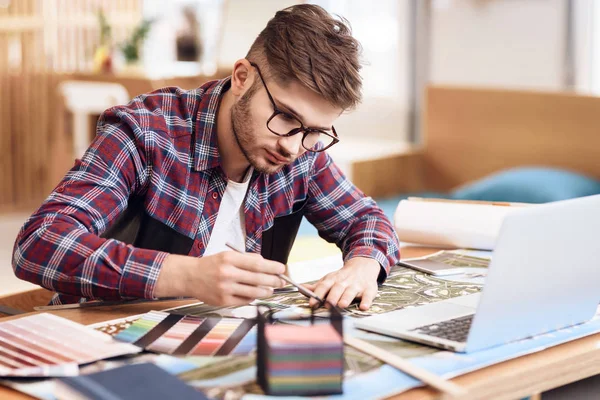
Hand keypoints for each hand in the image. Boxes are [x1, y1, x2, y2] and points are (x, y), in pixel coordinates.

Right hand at [154, 251, 285, 305]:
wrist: (190, 276)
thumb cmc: (211, 265)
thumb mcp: (228, 256)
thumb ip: (247, 259)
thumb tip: (267, 264)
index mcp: (230, 259)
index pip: (258, 264)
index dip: (273, 267)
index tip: (282, 269)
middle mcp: (227, 273)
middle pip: (258, 278)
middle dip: (274, 280)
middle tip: (281, 281)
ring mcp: (225, 288)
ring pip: (253, 292)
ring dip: (266, 291)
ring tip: (271, 289)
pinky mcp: (223, 301)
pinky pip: (244, 301)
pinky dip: (252, 298)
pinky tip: (255, 295)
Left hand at [305, 257, 380, 310]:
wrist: (363, 265)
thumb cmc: (343, 277)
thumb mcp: (329, 279)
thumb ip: (316, 287)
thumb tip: (300, 288)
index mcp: (333, 280)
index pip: (323, 286)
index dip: (317, 294)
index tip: (311, 303)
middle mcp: (344, 282)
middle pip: (337, 289)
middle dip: (332, 297)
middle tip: (327, 305)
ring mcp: (356, 285)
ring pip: (351, 292)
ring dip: (346, 298)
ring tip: (342, 305)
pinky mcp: (368, 289)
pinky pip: (368, 295)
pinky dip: (366, 301)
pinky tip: (363, 307)